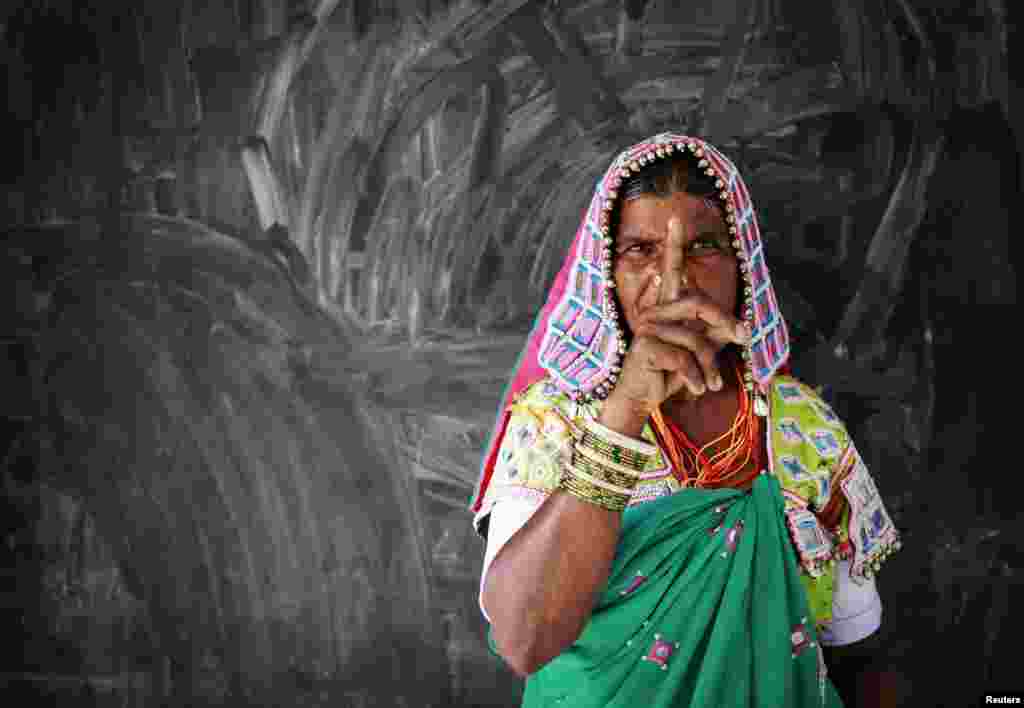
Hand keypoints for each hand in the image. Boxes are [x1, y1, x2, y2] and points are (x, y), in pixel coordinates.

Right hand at [607, 217, 750, 418]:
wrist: (642, 400)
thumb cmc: (672, 374)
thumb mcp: (701, 353)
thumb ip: (717, 335)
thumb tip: (742, 328)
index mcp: (666, 308)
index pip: (670, 270)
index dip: (673, 245)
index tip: (675, 218)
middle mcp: (654, 312)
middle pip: (699, 304)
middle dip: (725, 322)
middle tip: (743, 338)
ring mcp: (647, 328)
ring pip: (695, 339)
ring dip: (709, 365)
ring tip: (710, 383)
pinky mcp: (646, 347)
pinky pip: (684, 358)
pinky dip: (696, 377)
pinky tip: (695, 388)